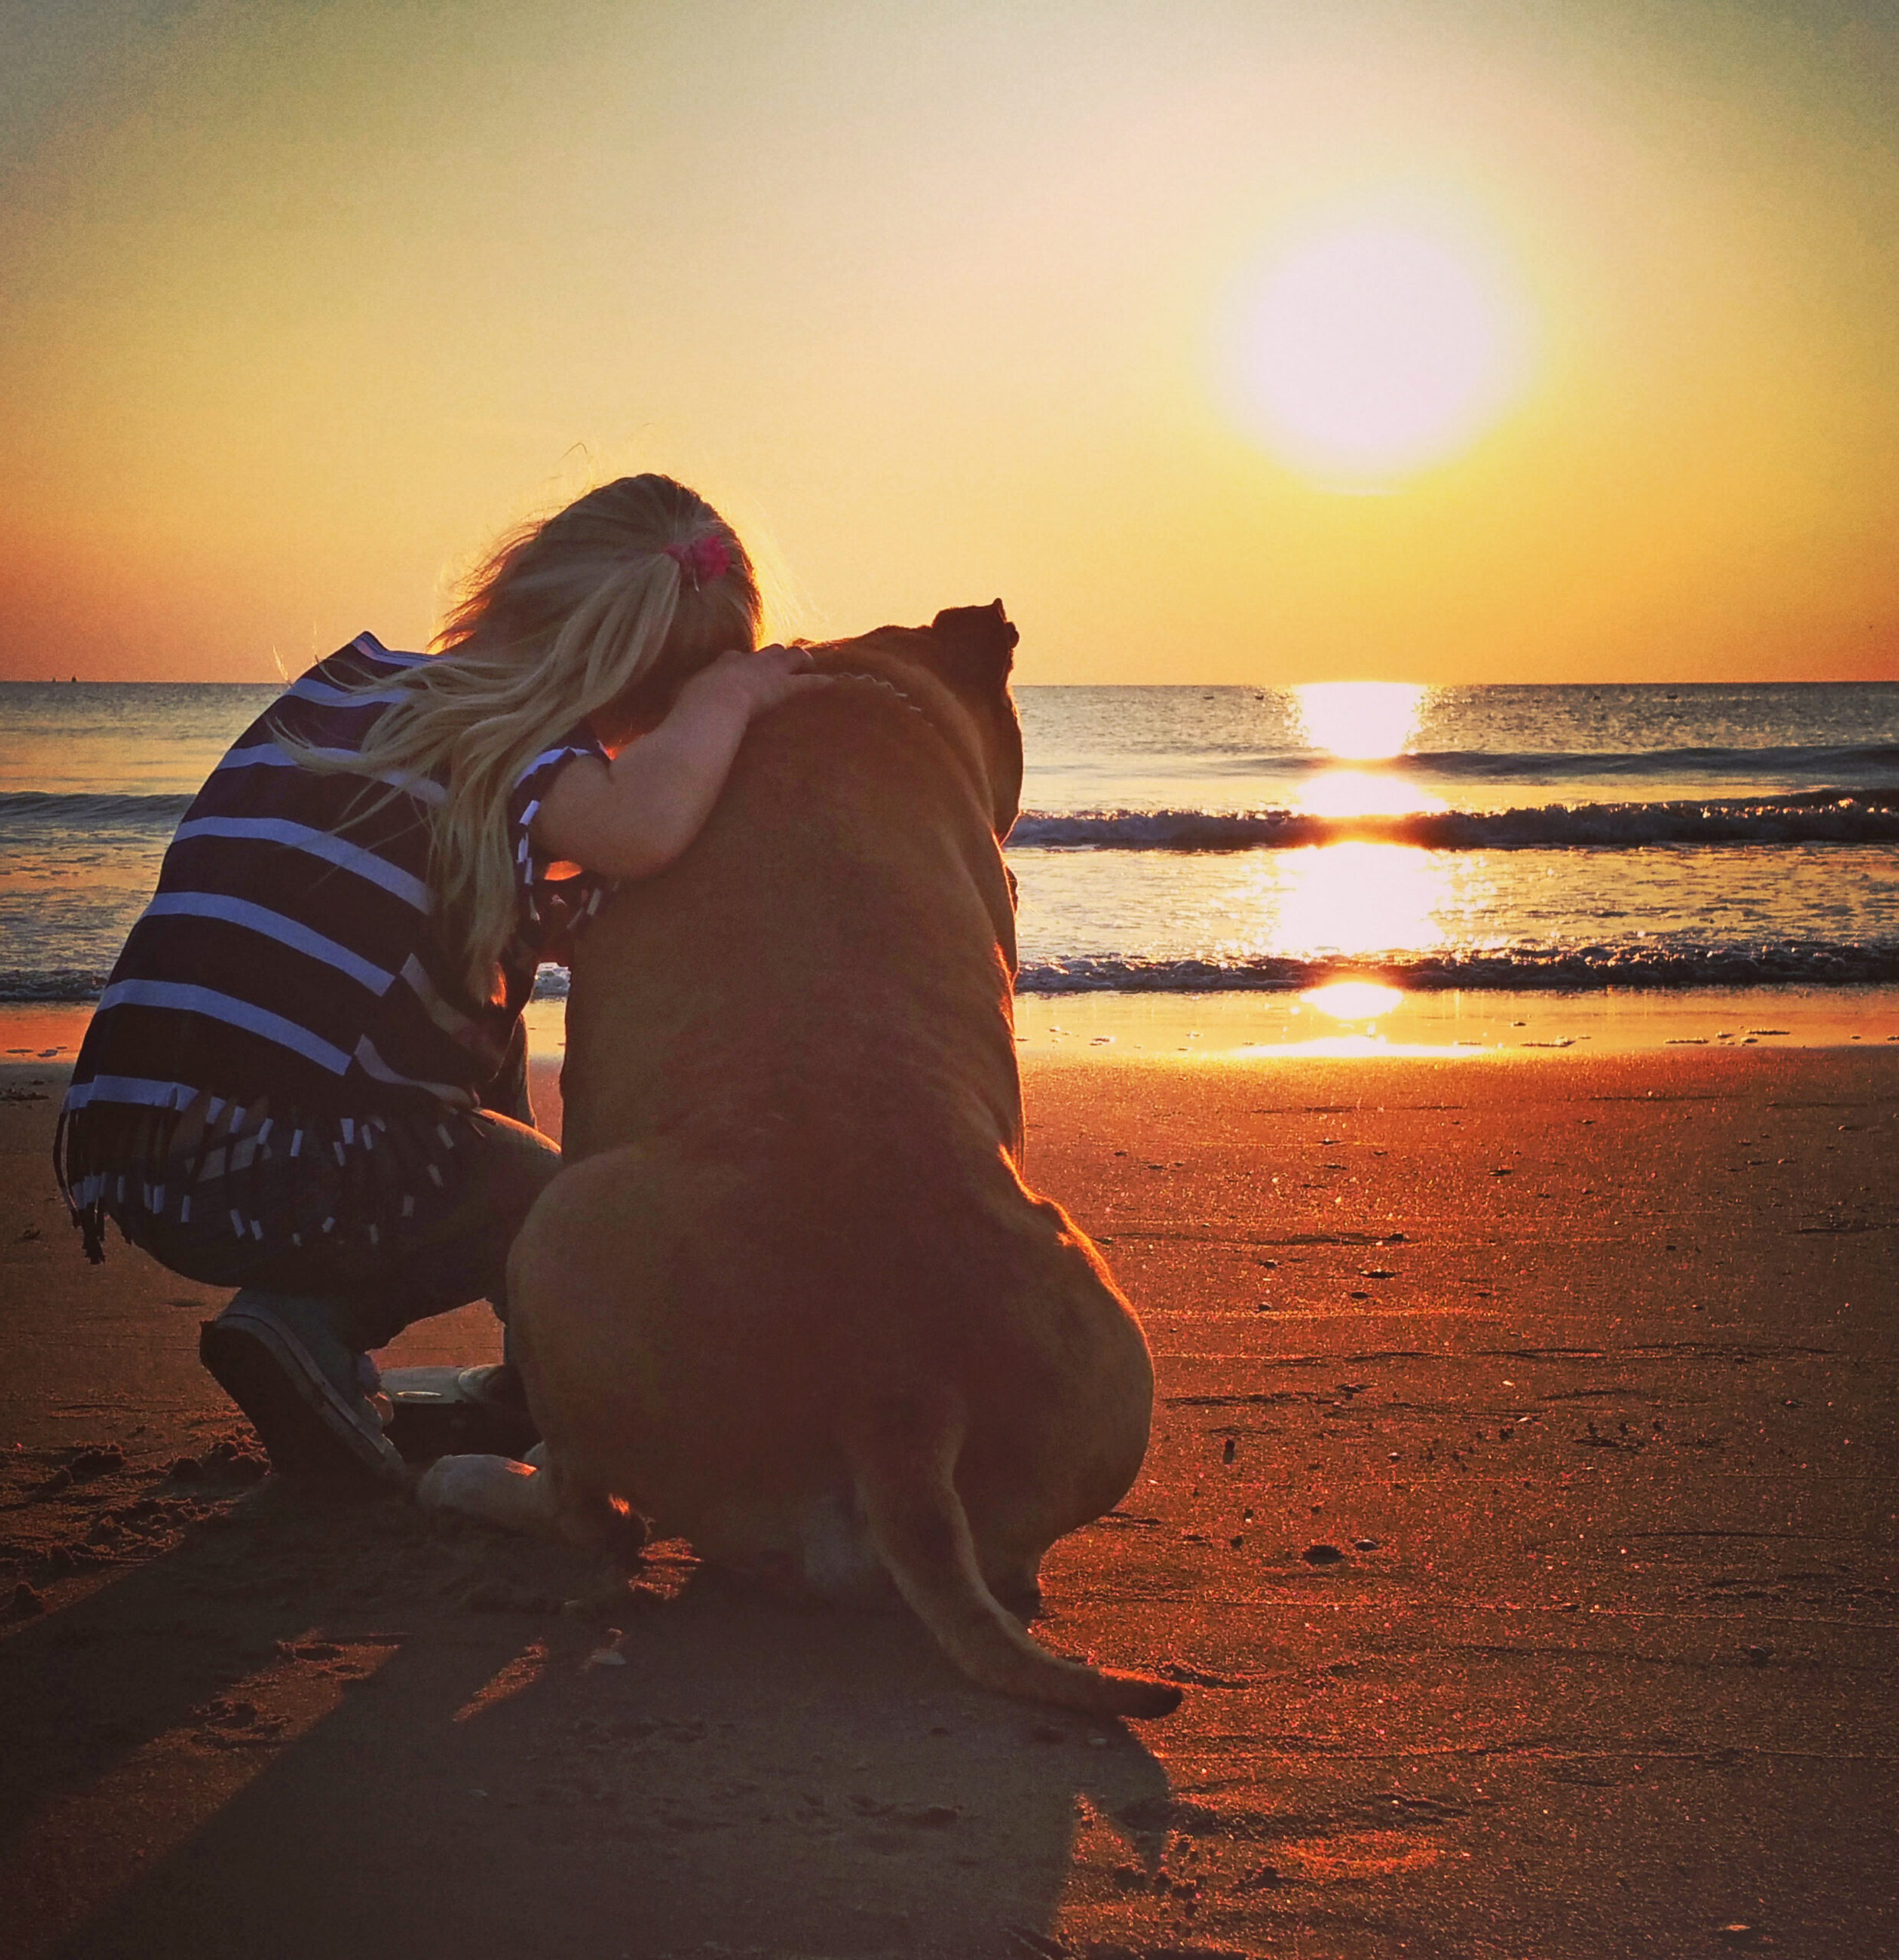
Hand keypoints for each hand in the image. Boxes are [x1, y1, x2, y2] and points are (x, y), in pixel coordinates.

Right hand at [679, 644, 830, 721]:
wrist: (712, 706)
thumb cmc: (691, 706)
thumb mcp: (678, 698)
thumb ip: (677, 700)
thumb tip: (665, 710)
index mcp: (721, 664)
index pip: (733, 659)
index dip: (739, 663)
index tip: (740, 667)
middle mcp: (746, 661)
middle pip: (764, 653)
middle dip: (773, 656)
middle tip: (779, 659)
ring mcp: (766, 672)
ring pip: (787, 657)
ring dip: (798, 660)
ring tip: (807, 661)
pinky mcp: (783, 687)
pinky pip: (806, 683)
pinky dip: (819, 682)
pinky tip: (833, 683)